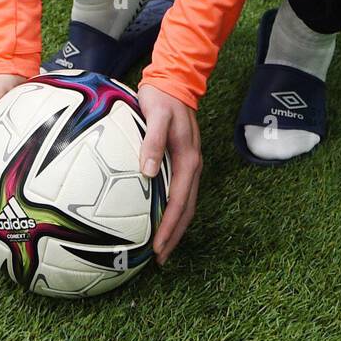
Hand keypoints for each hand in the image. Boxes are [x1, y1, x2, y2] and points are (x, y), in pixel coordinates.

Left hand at [136, 84, 201, 265]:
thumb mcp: (155, 115)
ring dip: (175, 227)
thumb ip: (153, 142)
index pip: (180, 203)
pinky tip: (159, 218)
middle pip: (186, 210)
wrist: (174, 81)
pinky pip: (180, 193)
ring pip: (186, 204)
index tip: (158, 249)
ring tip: (160, 248)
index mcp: (188, 160)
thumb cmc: (161, 99)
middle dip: (174, 236)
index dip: (170, 228)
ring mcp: (189, 164)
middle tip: (158, 260)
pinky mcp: (182, 161)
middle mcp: (193, 166)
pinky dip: (172, 211)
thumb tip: (147, 172)